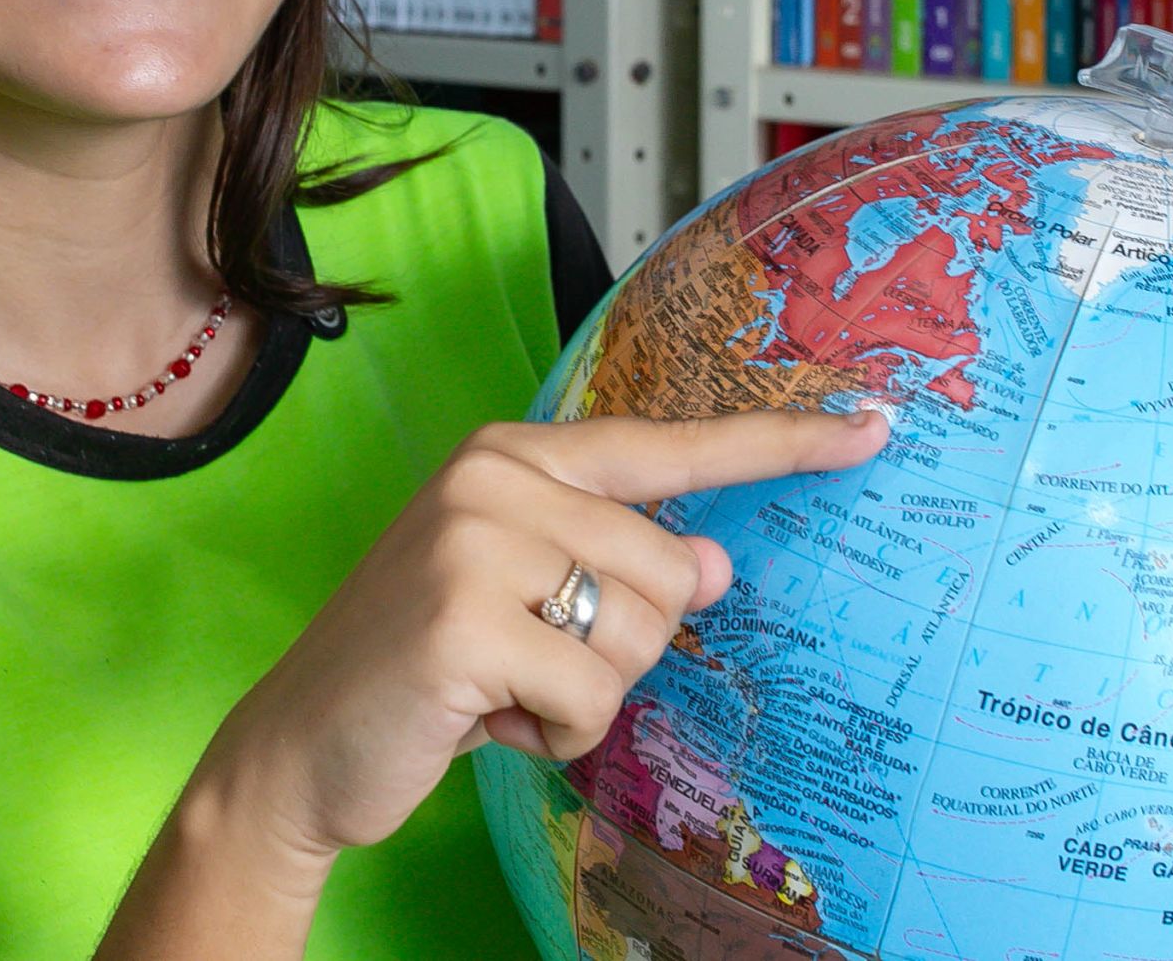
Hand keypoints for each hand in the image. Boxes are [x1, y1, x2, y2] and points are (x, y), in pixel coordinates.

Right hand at [199, 405, 890, 862]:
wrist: (299, 744)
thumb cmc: (425, 667)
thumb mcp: (527, 594)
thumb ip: (619, 561)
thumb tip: (717, 562)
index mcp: (515, 453)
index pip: (672, 444)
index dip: (780, 443)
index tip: (873, 427)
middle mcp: (497, 476)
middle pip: (673, 571)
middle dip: (622, 645)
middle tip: (530, 660)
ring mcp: (477, 543)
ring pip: (642, 635)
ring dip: (587, 694)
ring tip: (504, 686)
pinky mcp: (466, 621)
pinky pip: (592, 697)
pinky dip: (554, 732)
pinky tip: (486, 719)